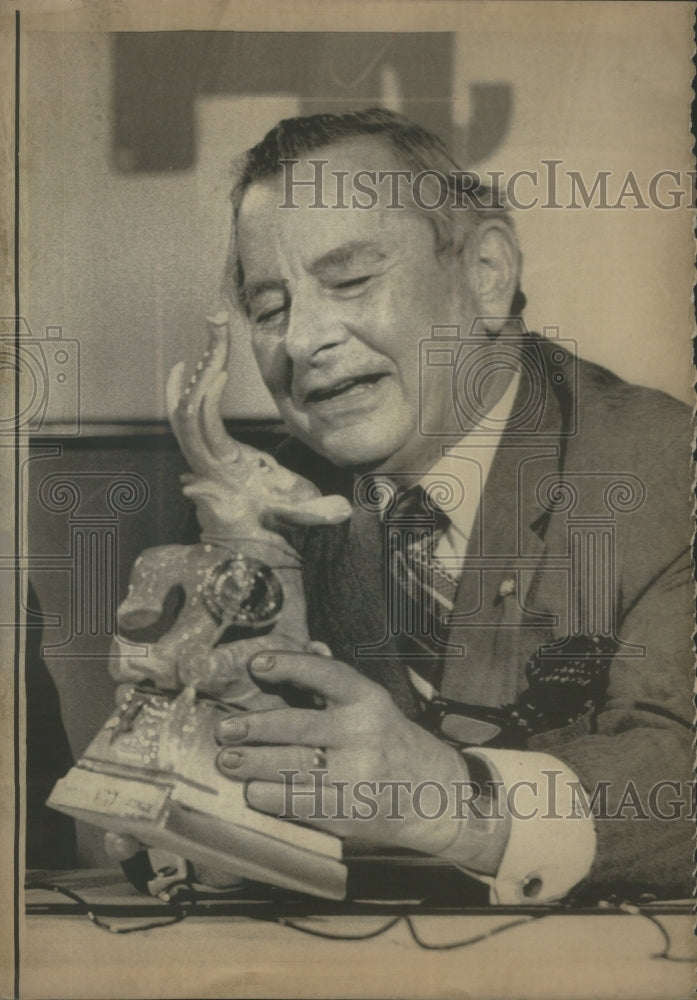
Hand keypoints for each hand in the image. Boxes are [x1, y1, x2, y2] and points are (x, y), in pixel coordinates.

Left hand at [214, 651, 469, 854]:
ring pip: (290, 768)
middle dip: (253, 728)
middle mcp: (363, 734)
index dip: (288, 665)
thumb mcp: (373, 705)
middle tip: (223, 730)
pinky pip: (299, 804)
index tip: (255, 665)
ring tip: (227, 760)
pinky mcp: (349, 813)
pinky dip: (270, 798)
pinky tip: (253, 792)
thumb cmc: (389, 740)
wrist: (435, 795)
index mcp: (369, 700)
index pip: (325, 674)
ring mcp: (356, 776)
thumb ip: (336, 683)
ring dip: (252, 765)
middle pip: (296, 727)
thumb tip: (306, 647)